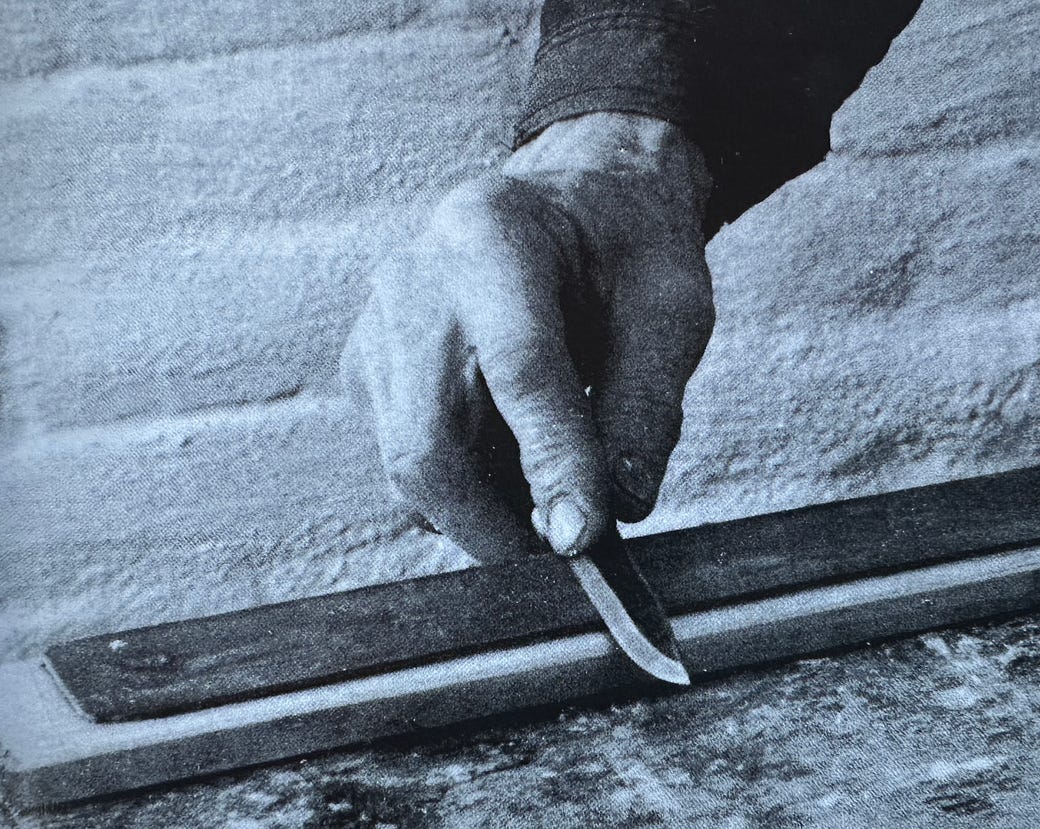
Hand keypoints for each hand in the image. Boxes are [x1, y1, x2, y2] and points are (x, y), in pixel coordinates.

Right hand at [342, 113, 712, 557]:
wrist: (573, 208)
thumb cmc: (626, 251)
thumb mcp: (672, 309)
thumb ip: (648, 405)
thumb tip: (618, 508)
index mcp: (494, 233)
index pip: (517, 368)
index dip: (551, 461)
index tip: (584, 536)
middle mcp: (414, 277)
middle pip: (429, 439)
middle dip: (495, 522)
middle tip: (568, 547)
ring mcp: (377, 327)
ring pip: (409, 465)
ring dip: (484, 510)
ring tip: (556, 491)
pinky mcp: (367, 370)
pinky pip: (403, 462)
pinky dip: (463, 490)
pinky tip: (517, 462)